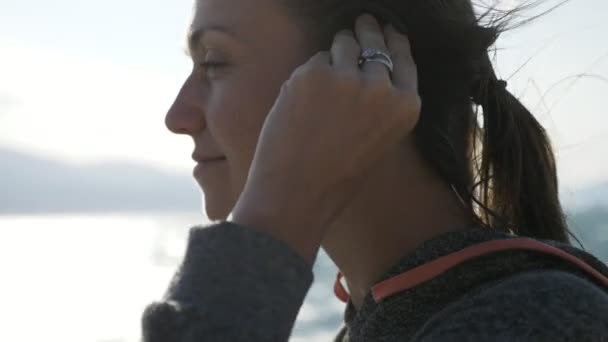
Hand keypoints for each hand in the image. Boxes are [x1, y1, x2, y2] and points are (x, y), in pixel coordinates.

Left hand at [232, 14, 420, 261]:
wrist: (298, 193)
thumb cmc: (335, 178)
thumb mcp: (377, 141)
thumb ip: (380, 105)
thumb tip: (367, 69)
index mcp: (405, 107)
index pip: (403, 59)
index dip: (395, 42)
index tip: (389, 30)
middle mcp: (381, 87)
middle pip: (375, 44)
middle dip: (368, 32)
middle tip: (363, 22)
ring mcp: (347, 77)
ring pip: (343, 44)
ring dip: (337, 50)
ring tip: (326, 70)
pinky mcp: (314, 73)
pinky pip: (315, 60)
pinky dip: (309, 72)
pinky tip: (303, 95)